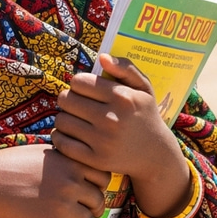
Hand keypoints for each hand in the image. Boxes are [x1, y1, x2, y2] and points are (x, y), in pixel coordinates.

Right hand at [0, 144, 110, 217]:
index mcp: (72, 163)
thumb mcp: (45, 151)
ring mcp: (62, 205)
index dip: (98, 184)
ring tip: (64, 216)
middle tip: (81, 208)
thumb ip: (67, 159)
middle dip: (92, 206)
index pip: (104, 177)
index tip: (90, 188)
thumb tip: (85, 169)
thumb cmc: (13, 163)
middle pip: (98, 201)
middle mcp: (72, 183)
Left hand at [53, 53, 180, 182]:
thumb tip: (102, 57)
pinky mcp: (95, 160)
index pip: (78, 82)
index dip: (78, 84)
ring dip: (64, 117)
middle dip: (69, 99)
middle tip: (77, 104)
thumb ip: (125, 67)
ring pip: (61, 120)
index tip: (85, 90)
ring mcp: (103, 141)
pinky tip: (71, 134)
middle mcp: (111, 119)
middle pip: (66, 99)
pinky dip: (61, 136)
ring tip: (75, 119)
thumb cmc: (145, 114)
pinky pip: (62, 142)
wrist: (156, 155)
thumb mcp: (143, 87)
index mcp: (121, 97)